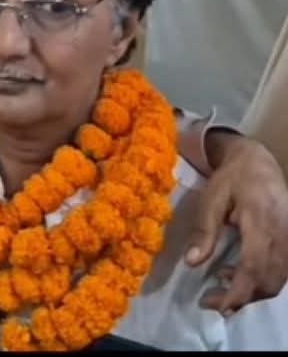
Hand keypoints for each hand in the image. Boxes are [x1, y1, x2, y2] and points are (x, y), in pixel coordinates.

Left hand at [188, 132, 287, 313]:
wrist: (258, 163)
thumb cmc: (231, 179)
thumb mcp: (211, 200)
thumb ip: (204, 231)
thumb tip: (191, 262)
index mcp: (261, 223)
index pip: (254, 268)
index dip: (237, 293)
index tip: (216, 306)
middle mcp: (284, 235)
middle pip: (268, 280)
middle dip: (241, 298)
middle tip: (211, 301)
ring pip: (278, 280)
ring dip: (251, 291)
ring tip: (220, 288)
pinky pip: (282, 270)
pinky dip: (261, 280)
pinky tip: (236, 274)